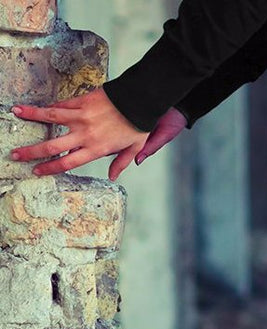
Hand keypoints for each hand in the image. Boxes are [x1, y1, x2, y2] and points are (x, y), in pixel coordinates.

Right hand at [9, 87, 185, 180]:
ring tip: (15, 113)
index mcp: (96, 149)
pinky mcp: (81, 101)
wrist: (139, 101)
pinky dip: (49, 106)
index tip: (36, 171)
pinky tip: (37, 106)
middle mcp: (85, 134)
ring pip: (50, 117)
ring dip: (31, 115)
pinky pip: (62, 105)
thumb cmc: (138, 126)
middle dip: (32, 151)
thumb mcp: (133, 149)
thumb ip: (120, 163)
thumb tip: (112, 177)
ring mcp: (81, 116)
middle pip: (53, 145)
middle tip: (16, 154)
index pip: (68, 162)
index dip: (50, 168)